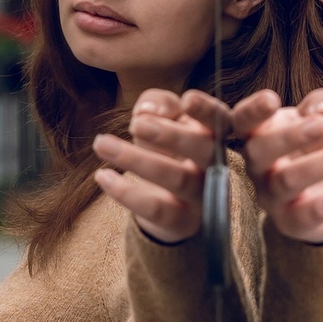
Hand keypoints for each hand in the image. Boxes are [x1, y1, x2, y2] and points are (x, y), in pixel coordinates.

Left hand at [92, 88, 229, 242]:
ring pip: (179, 179)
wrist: (166, 204)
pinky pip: (157, 208)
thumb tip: (148, 112)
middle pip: (206, 150)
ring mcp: (201, 196)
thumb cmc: (165, 150)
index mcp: (212, 135)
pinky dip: (126, 192)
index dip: (208, 110)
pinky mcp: (183, 221)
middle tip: (136, 125)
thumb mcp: (160, 118)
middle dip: (171, 135)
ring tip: (102, 144)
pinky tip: (102, 175)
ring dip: (138, 160)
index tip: (186, 100)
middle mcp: (214, 166)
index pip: (221, 120)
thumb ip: (158, 103)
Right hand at [232, 87, 322, 243]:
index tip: (273, 99)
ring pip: (289, 180)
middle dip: (290, 136)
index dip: (251, 111)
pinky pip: (314, 210)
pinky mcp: (293, 221)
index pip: (241, 121)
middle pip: (258, 151)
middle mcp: (258, 167)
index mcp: (259, 134)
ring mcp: (271, 197)